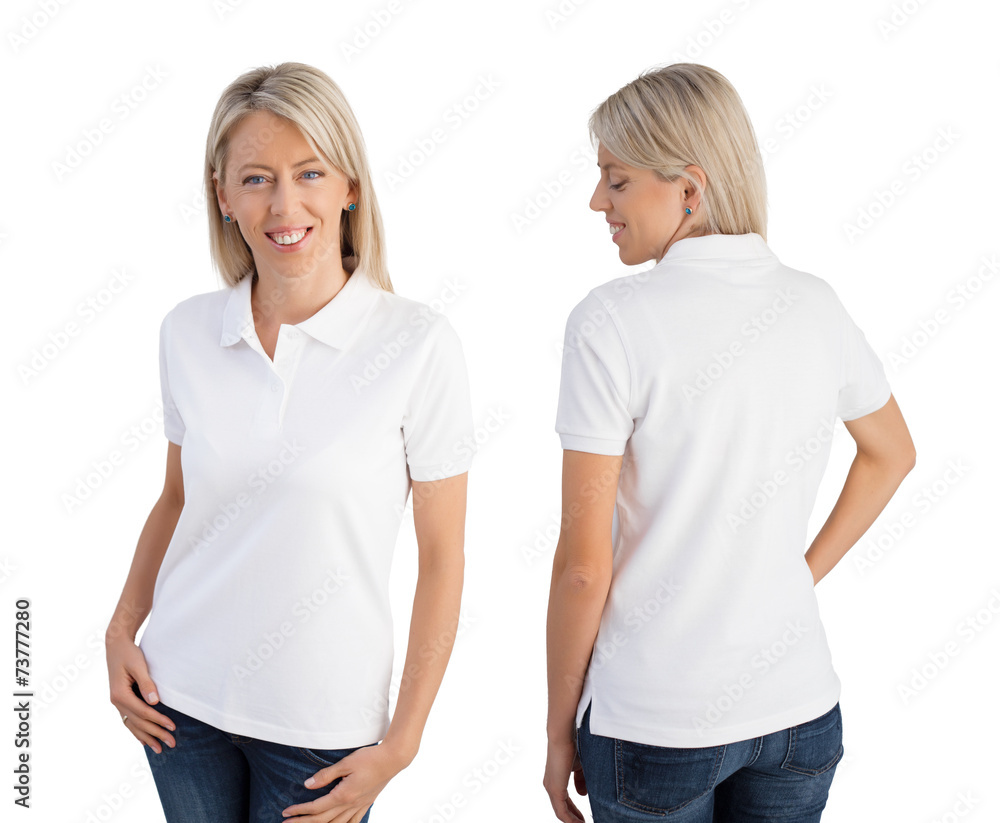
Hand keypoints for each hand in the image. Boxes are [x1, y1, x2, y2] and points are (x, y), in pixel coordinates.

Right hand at [106, 634, 175, 752]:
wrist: (116, 645)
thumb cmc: (129, 653)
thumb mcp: (138, 665)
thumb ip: (146, 683)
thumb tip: (154, 702)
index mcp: (120, 694)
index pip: (142, 712)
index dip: (158, 720)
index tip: (173, 726)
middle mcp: (116, 702)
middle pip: (138, 722)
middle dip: (155, 733)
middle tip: (172, 743)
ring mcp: (117, 703)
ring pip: (133, 725)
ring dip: (146, 737)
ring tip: (160, 749)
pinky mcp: (121, 700)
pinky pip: (129, 720)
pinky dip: (137, 731)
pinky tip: (144, 740)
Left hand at [281, 741, 408, 821]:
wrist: (393, 759)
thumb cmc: (369, 757)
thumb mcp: (346, 762)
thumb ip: (326, 775)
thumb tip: (308, 784)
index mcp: (343, 795)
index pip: (316, 807)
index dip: (300, 811)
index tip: (286, 812)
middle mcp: (350, 804)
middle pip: (322, 820)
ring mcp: (359, 806)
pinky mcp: (367, 804)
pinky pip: (353, 822)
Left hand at [543, 734, 586, 821]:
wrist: (564, 735)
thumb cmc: (573, 745)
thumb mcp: (580, 767)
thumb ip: (581, 781)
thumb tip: (582, 795)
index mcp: (556, 780)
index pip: (565, 801)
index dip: (574, 811)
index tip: (584, 818)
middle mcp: (551, 785)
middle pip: (563, 809)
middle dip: (574, 818)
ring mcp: (552, 788)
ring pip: (561, 812)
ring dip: (573, 821)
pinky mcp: (554, 790)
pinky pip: (561, 812)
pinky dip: (570, 820)